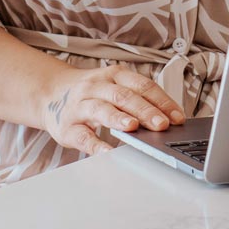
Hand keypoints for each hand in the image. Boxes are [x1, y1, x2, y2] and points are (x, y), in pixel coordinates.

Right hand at [38, 64, 185, 155]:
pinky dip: (95, 144)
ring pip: (101, 109)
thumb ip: (137, 99)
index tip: (177, 117)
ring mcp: (80, 105)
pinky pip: (82, 135)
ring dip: (118, 118)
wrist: (50, 94)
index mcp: (114, 76)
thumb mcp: (114, 87)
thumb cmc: (91, 94)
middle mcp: (97, 86)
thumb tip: (169, 119)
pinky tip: (106, 152)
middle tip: (162, 124)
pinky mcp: (67, 126)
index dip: (161, 101)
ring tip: (133, 128)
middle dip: (145, 110)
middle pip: (124, 96)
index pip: (142, 85)